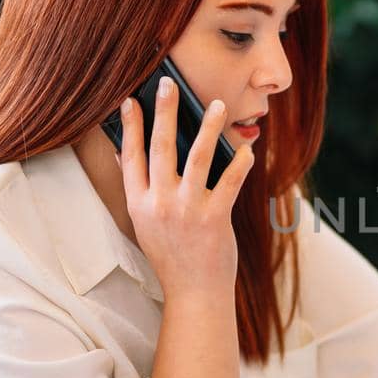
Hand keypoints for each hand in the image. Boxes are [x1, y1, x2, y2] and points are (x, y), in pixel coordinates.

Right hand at [117, 74, 251, 300]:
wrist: (194, 293)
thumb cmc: (173, 256)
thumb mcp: (146, 224)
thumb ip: (141, 190)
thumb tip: (130, 153)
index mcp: (139, 204)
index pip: (131, 157)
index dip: (130, 126)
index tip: (130, 99)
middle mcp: (159, 204)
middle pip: (160, 147)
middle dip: (164, 112)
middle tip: (168, 83)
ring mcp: (187, 210)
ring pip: (197, 157)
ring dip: (207, 127)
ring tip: (217, 104)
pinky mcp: (214, 218)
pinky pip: (230, 182)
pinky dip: (239, 163)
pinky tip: (247, 150)